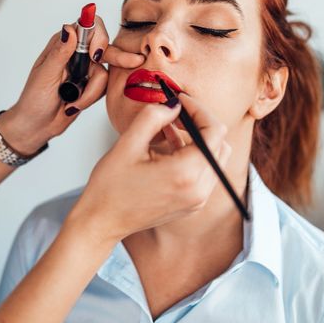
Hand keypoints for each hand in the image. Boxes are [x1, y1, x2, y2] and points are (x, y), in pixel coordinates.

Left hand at [0, 14, 144, 154]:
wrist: (37, 125)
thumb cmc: (34, 100)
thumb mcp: (45, 75)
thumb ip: (60, 52)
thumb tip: (70, 29)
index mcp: (62, 44)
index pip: (87, 28)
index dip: (98, 36)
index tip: (97, 55)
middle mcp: (76, 54)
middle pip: (104, 46)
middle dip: (117, 57)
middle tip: (135, 61)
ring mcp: (85, 70)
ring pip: (105, 73)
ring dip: (90, 92)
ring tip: (72, 102)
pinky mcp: (92, 85)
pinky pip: (104, 87)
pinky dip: (91, 98)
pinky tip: (76, 104)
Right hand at [67, 93, 231, 242]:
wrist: (102, 221)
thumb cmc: (110, 187)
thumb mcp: (127, 143)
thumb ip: (153, 116)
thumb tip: (174, 104)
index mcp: (185, 174)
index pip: (215, 131)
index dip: (199, 109)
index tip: (180, 101)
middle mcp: (198, 190)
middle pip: (221, 144)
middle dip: (201, 123)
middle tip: (176, 113)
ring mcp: (198, 200)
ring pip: (216, 158)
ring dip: (199, 139)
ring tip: (170, 129)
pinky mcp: (193, 205)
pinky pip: (206, 173)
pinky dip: (194, 156)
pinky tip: (169, 148)